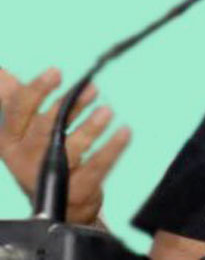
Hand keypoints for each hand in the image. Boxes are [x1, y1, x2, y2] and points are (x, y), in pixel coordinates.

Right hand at [0, 66, 130, 224]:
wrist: (57, 201)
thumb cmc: (38, 152)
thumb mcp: (21, 125)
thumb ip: (13, 96)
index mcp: (10, 138)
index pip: (18, 110)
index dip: (37, 90)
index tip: (56, 72)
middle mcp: (26, 157)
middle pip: (44, 129)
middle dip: (66, 107)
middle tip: (91, 88)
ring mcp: (50, 176)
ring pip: (70, 149)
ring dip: (90, 128)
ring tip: (107, 111)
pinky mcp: (76, 189)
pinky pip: (96, 167)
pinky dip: (112, 149)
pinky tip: (125, 132)